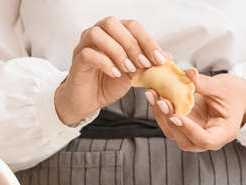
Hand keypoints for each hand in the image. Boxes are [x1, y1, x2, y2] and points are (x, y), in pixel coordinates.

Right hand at [54, 16, 169, 125]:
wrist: (90, 100)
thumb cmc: (109, 84)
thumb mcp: (134, 74)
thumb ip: (148, 64)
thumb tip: (168, 57)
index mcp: (114, 33)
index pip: (133, 26)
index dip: (148, 41)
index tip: (160, 59)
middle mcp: (98, 34)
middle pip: (113, 24)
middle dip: (133, 44)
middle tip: (144, 64)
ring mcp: (84, 45)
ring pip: (97, 34)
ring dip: (117, 51)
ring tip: (129, 69)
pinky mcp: (77, 61)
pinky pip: (89, 54)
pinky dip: (105, 63)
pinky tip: (115, 74)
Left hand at [147, 69, 245, 151]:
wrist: (233, 96)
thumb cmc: (233, 93)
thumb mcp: (223, 87)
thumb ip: (206, 84)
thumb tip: (189, 74)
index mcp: (223, 133)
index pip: (205, 140)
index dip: (189, 130)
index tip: (176, 116)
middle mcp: (207, 140)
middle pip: (184, 138)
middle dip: (169, 119)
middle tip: (160, 100)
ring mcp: (193, 135)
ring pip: (173, 131)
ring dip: (161, 114)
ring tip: (152, 94)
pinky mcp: (183, 128)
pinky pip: (169, 122)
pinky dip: (160, 109)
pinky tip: (153, 95)